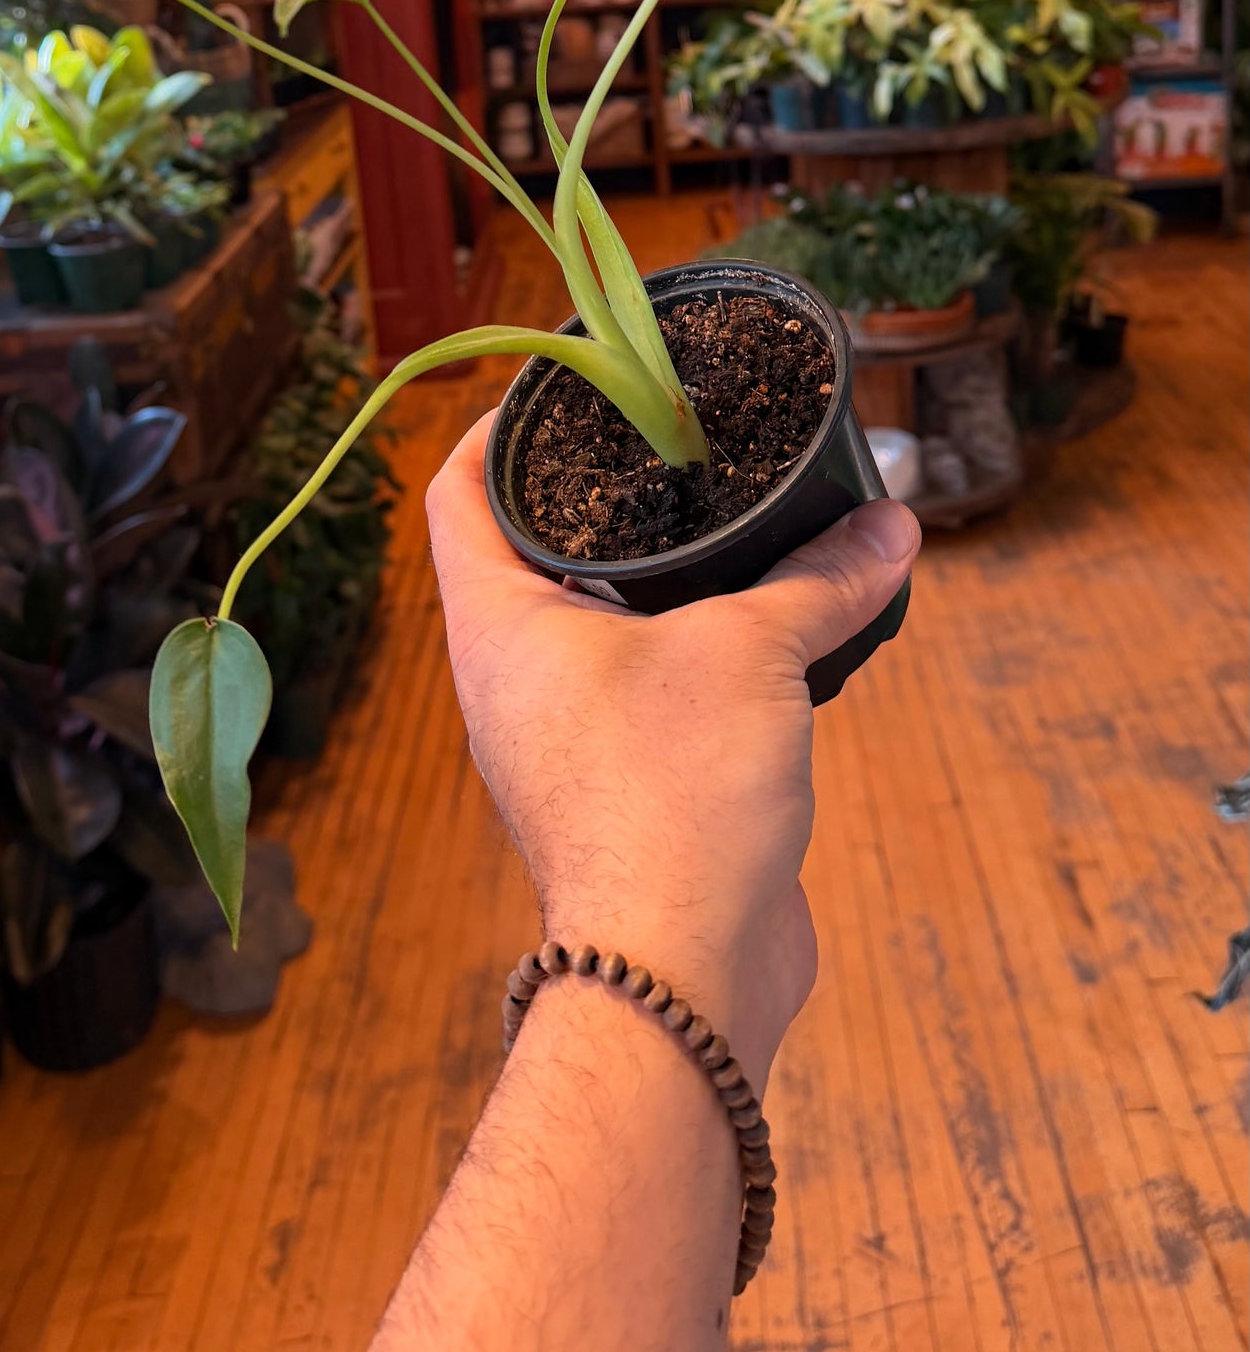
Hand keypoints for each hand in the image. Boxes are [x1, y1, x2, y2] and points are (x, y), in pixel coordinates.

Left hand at [427, 415, 918, 1088]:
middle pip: (530, 552)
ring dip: (654, 576)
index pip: (459, 492)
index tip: (564, 380)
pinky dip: (694, 645)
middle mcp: (513, 676)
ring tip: (723, 517)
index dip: (498, 427)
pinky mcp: (622, 783)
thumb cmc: (674, 797)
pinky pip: (648, 686)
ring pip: (597, 624)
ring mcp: (564, 735)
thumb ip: (819, 577)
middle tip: (665, 436)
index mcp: (497, 625)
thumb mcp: (753, 651)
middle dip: (595, 493)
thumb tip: (892, 524)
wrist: (684, 971)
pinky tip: (761, 622)